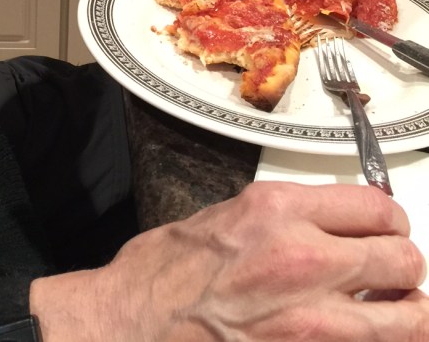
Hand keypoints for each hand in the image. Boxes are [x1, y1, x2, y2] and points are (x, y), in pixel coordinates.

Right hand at [30, 182, 427, 341]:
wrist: (134, 325)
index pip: (376, 206)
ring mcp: (315, 321)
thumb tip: (334, 224)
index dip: (388, 218)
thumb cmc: (166, 274)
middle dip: (400, 262)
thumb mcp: (228, 215)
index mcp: (278, 211)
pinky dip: (379, 339)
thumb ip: (289, 218)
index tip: (384, 226)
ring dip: (404, 309)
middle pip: (402, 257)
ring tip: (387, 308)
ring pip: (410, 317)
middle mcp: (304, 260)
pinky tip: (360, 332)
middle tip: (387, 268)